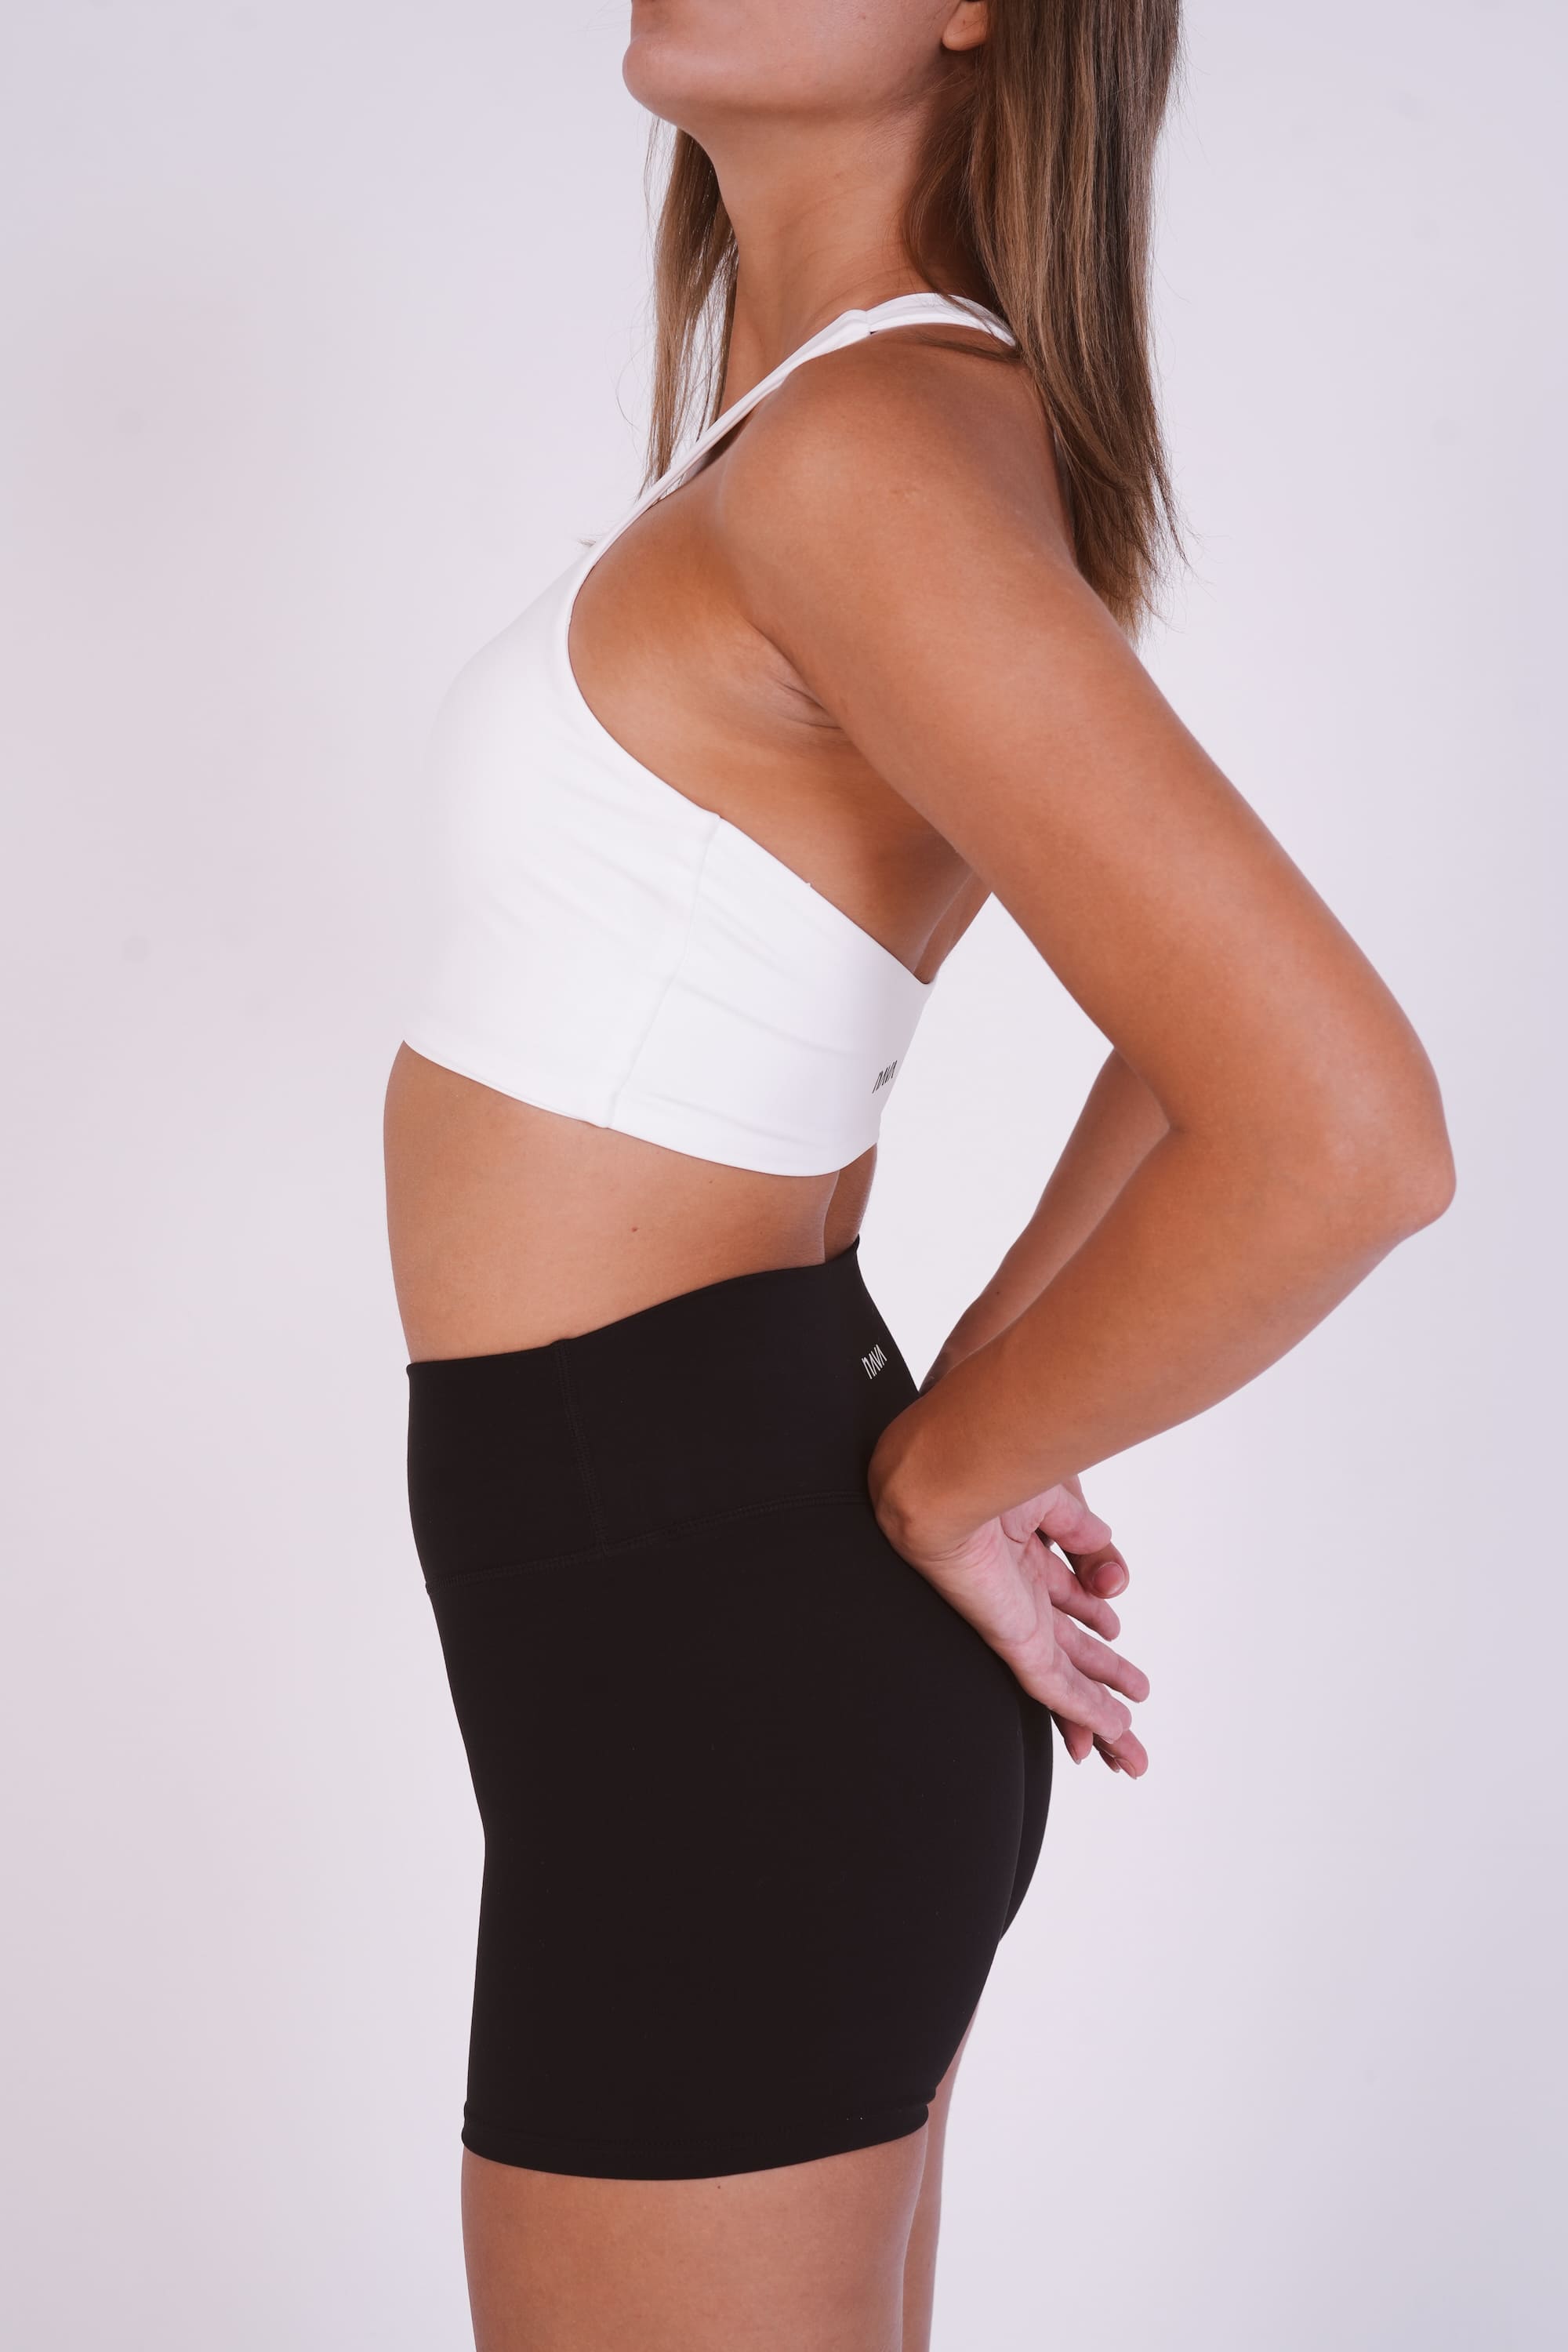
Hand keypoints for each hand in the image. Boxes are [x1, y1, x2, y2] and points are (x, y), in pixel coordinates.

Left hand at [871, 1466, 1149, 1775]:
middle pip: (1071, 1654)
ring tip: (1128, 1744)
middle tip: (1133, 1709)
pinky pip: (1055, 1685)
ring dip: (1101, 1714)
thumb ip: (1088, 1540)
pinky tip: (1110, 1730)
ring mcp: (1016, 1622)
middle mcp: (1020, 1597)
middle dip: (1105, 1682)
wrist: (948, 1479)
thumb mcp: (1057, 1504)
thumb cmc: (986, 1474)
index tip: (1114, 1636)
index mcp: (1025, 1561)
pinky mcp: (1012, 1638)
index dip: (1093, 1625)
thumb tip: (1114, 1579)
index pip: (1068, 1605)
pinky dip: (1086, 1711)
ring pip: (1067, 1684)